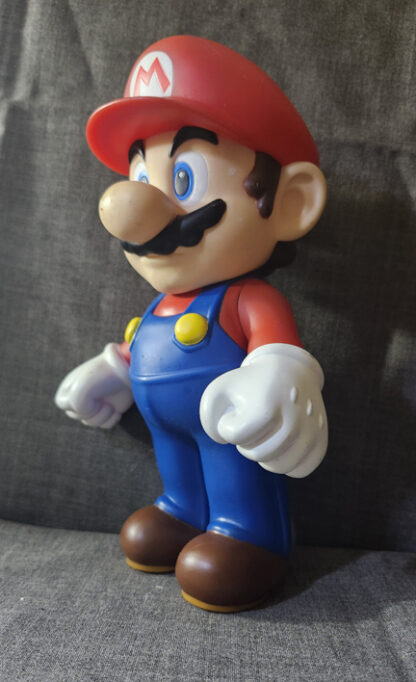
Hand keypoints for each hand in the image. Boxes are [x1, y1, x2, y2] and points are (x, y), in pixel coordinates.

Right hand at [55, 343, 133, 428]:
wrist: (126, 369)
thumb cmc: (101, 376)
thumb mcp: (79, 391)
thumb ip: (75, 406)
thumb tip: (90, 414)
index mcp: (67, 389)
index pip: (65, 406)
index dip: (78, 404)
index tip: (89, 391)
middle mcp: (78, 398)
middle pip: (80, 417)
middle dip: (93, 410)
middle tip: (102, 394)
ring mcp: (94, 405)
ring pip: (92, 423)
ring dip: (104, 414)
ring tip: (110, 401)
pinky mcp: (108, 410)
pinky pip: (105, 425)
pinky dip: (112, 418)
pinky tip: (116, 408)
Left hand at [200, 344, 327, 477]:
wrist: (290, 370)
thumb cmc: (251, 383)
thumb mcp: (221, 389)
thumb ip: (208, 416)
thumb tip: (223, 440)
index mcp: (267, 404)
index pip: (235, 437)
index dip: (228, 427)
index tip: (234, 414)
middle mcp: (294, 419)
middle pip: (256, 455)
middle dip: (246, 443)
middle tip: (251, 425)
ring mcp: (311, 431)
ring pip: (279, 467)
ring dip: (265, 455)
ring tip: (265, 435)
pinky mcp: (321, 440)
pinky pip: (300, 469)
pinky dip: (288, 463)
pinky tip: (282, 445)